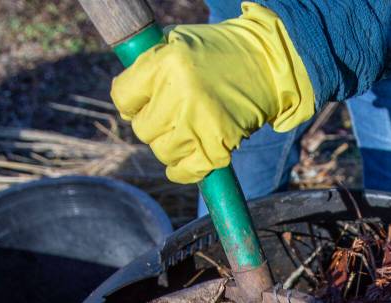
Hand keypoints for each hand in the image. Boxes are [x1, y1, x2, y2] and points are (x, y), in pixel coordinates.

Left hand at [111, 2, 314, 183]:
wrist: (268, 64)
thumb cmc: (218, 53)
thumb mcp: (176, 43)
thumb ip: (148, 70)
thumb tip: (128, 108)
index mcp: (165, 63)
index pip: (123, 98)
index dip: (132, 102)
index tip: (144, 102)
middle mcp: (180, 95)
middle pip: (143, 129)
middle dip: (154, 124)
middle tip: (173, 114)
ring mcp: (199, 124)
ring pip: (163, 152)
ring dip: (171, 146)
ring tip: (187, 130)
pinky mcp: (218, 148)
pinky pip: (186, 171)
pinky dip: (183, 170)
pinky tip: (185, 162)